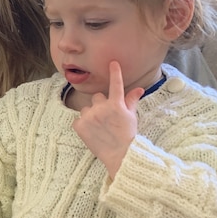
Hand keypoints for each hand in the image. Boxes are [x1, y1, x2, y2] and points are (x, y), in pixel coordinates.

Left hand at [73, 61, 142, 176]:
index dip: (115, 72)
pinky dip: (83, 125)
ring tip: (99, 127)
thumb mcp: (131, 117)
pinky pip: (78, 119)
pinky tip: (91, 132)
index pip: (116, 84)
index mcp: (116, 104)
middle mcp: (102, 107)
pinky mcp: (79, 125)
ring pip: (87, 108)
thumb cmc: (127, 136)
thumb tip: (139, 88)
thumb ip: (131, 101)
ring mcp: (89, 116)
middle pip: (97, 97)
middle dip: (101, 104)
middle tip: (107, 118)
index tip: (112, 62)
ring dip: (91, 114)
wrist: (119, 155)